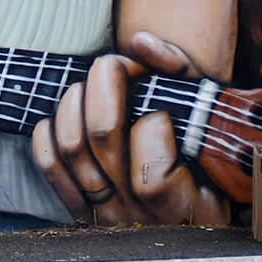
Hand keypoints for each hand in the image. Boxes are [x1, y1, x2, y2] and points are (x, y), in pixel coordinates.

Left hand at [30, 30, 229, 226]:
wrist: (190, 213)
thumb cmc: (207, 158)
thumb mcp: (211, 124)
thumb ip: (182, 75)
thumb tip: (142, 43)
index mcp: (185, 208)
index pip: (152, 175)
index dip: (154, 123)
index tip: (162, 103)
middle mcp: (140, 218)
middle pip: (103, 139)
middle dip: (105, 86)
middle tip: (115, 66)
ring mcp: (106, 215)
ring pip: (72, 147)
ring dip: (75, 102)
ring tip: (91, 85)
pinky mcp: (80, 209)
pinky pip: (50, 166)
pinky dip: (50, 131)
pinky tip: (65, 114)